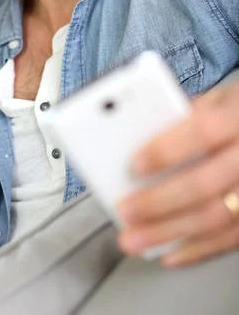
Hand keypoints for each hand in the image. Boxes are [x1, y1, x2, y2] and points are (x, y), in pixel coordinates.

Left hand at [116, 81, 238, 266]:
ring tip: (134, 239)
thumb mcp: (218, 99)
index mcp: (237, 116)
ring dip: (169, 232)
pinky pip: (230, 238)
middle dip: (158, 202)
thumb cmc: (238, 114)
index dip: (167, 150)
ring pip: (215, 217)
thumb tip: (134, 134)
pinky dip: (197, 249)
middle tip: (125, 211)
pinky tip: (169, 252)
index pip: (202, 132)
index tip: (135, 165)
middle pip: (204, 184)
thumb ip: (183, 115)